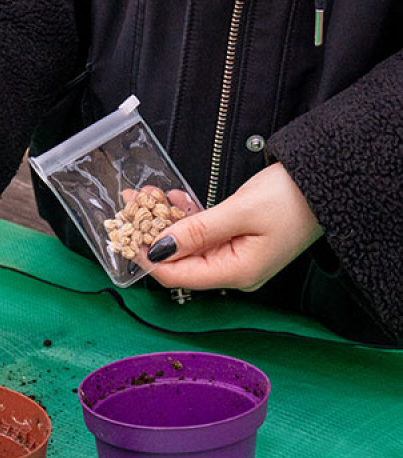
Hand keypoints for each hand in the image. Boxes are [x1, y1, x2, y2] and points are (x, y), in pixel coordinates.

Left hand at [145, 163, 322, 291]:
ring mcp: (236, 256)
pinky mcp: (239, 240)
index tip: (124, 235)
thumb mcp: (240, 212)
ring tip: (144, 196)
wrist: (332, 181)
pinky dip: (186, 217)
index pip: (177, 276)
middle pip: (180, 260)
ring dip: (166, 220)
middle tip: (130, 205)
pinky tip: (171, 198)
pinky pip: (203, 233)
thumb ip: (196, 231)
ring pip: (188, 244)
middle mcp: (234, 271)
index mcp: (236, 273)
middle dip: (151, 233)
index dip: (148, 257)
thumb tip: (159, 248)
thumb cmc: (295, 197)